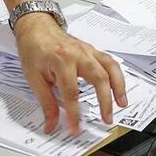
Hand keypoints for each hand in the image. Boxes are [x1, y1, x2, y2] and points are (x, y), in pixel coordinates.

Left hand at [14, 12, 127, 134]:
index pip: (72, 93)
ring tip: (122, 104)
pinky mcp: (92, 50)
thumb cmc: (33, 48)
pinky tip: (119, 88)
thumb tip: (51, 124)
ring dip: (119, 86)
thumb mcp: (34, 78)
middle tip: (106, 119)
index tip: (76, 128)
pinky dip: (117, 76)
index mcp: (62, 60)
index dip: (75, 114)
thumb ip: (46, 103)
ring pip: (110, 67)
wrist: (36, 27)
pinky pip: (109, 62)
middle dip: (105, 101)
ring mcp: (88, 50)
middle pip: (99, 78)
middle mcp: (79, 54)